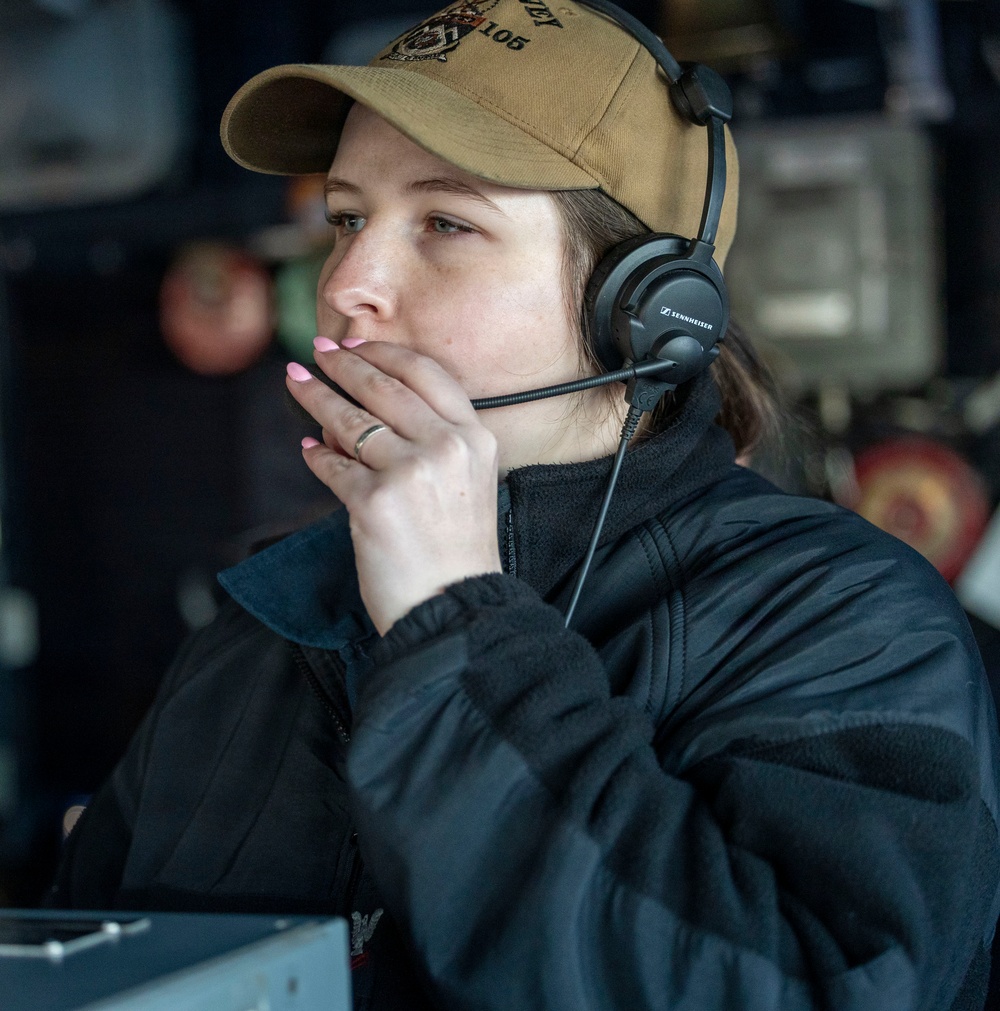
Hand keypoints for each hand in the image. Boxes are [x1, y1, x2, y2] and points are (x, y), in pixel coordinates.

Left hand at [285, 338, 501, 635]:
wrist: (454, 605)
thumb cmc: (457, 551)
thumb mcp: (467, 483)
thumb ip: (431, 442)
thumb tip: (362, 414)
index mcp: (475, 437)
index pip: (425, 374)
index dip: (384, 353)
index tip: (356, 344)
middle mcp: (446, 447)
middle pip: (382, 388)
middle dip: (342, 365)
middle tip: (317, 352)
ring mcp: (409, 472)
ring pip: (350, 421)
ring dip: (316, 397)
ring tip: (295, 383)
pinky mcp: (373, 502)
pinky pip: (333, 466)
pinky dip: (316, 456)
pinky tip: (308, 449)